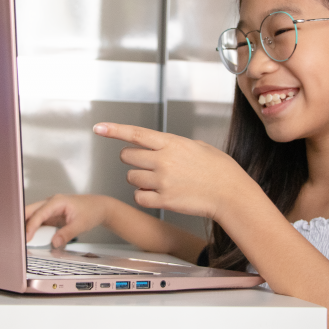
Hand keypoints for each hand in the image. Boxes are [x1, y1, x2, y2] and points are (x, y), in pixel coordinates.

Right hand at [24, 194, 108, 247]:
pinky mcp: (50, 215)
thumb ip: (67, 233)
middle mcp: (50, 203)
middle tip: (15, 237)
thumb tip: (54, 243)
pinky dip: (32, 229)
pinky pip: (38, 222)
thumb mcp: (81, 224)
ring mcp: (49, 209)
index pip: (39, 213)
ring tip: (19, 240)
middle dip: (21, 222)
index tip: (26, 238)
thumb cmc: (92, 211)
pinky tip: (29, 239)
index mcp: (57, 201)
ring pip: (31, 216)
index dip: (31, 226)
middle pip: (30, 211)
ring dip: (25, 226)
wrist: (99, 207)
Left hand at [93, 122, 253, 221]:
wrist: (230, 193)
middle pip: (127, 157)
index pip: (136, 134)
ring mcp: (162, 181)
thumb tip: (157, 146)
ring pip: (131, 178)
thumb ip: (173, 144)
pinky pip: (139, 197)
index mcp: (171, 143)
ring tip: (161, 181)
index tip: (98, 128)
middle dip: (133, 160)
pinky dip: (145, 197)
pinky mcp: (163, 200)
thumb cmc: (218, 169)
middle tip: (148, 165)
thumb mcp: (197, 146)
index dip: (114, 130)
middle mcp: (163, 160)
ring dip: (140, 179)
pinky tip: (160, 194)